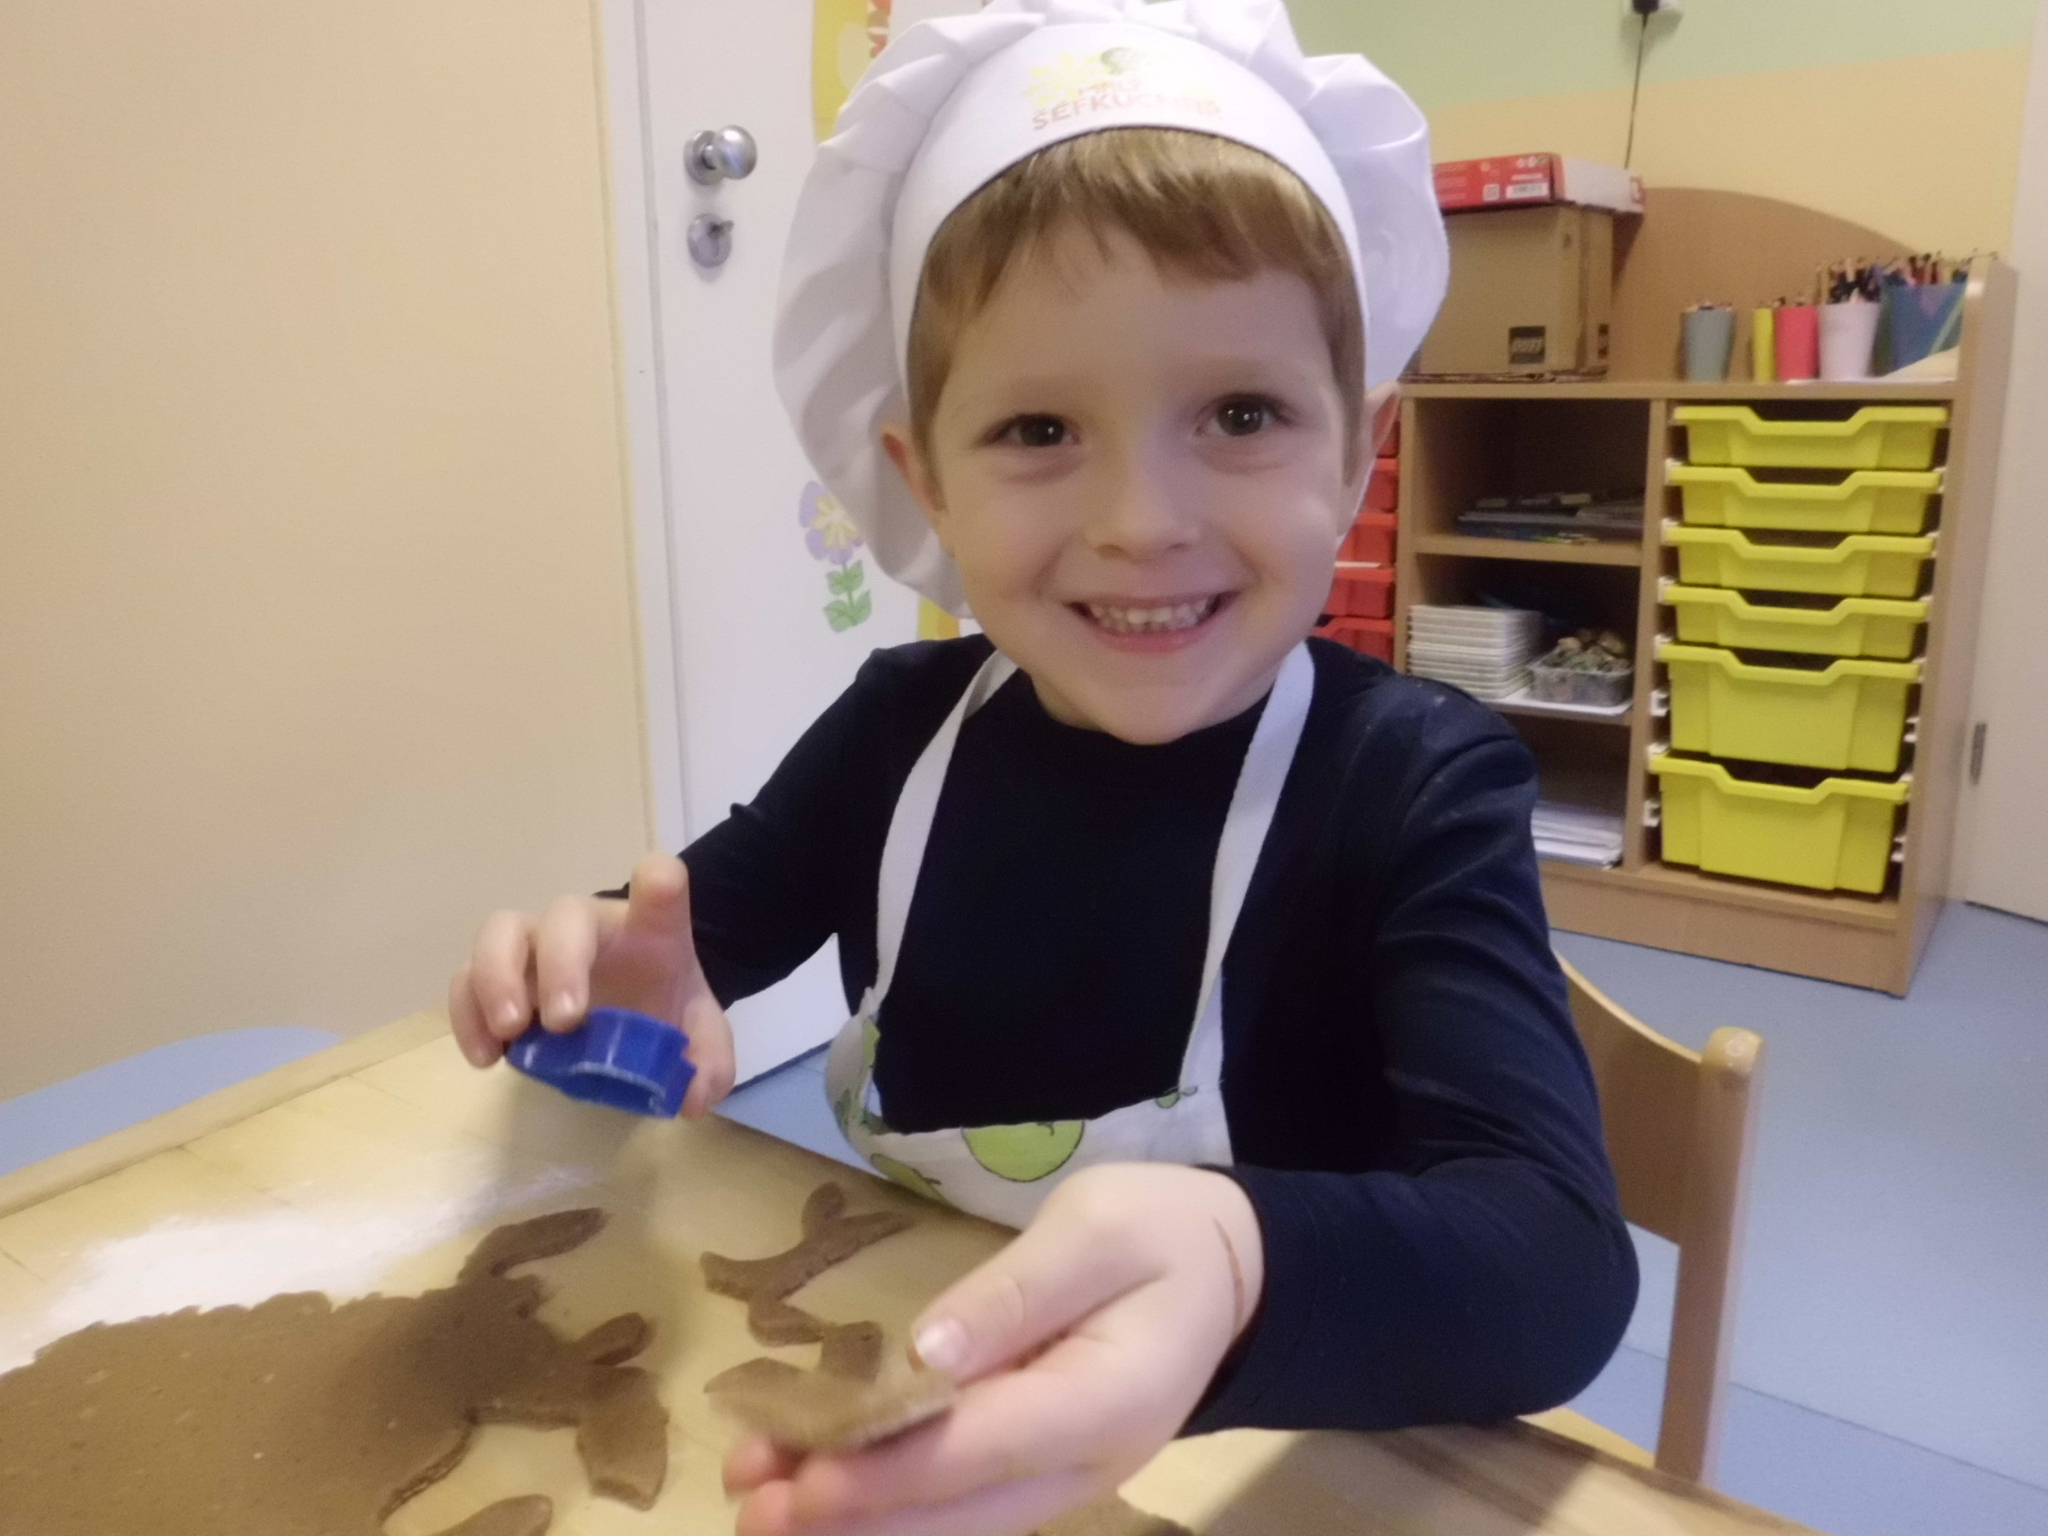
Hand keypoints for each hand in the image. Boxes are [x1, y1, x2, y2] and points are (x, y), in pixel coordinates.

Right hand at [446, 852, 735, 1115]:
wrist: (626, 1016)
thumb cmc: (661, 1008)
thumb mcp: (700, 1039)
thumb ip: (710, 1064)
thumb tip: (691, 1098)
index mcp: (649, 930)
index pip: (658, 888)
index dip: (658, 885)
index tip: (658, 888)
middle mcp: (588, 927)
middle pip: (565, 914)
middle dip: (560, 963)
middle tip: (564, 1022)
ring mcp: (535, 946)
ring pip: (501, 932)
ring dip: (498, 978)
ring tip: (511, 1032)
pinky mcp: (499, 978)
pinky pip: (466, 980)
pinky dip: (467, 1016)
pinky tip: (487, 1058)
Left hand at [723, 1163, 1264, 1535]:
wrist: (1231, 1273)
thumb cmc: (1162, 1231)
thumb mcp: (1099, 1227)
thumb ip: (1016, 1291)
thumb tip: (927, 1351)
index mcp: (1106, 1399)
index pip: (979, 1451)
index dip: (884, 1473)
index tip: (800, 1481)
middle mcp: (1085, 1464)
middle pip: (957, 1515)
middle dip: (850, 1519)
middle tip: (750, 1505)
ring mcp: (1065, 1478)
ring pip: (954, 1524)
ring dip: (858, 1519)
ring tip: (756, 1496)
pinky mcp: (1041, 1469)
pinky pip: (961, 1504)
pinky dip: (888, 1504)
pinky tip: (818, 1486)